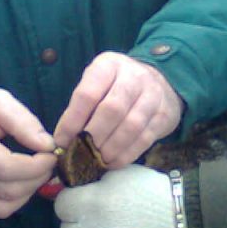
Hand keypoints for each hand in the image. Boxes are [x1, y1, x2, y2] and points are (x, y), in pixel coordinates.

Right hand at [0, 88, 56, 217]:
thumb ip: (24, 122)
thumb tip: (48, 146)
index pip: (7, 169)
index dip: (36, 166)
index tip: (51, 154)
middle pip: (7, 190)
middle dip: (36, 179)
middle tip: (48, 163)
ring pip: (2, 207)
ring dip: (27, 193)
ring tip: (35, 172)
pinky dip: (12, 199)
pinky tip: (17, 180)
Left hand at [53, 53, 183, 166]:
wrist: (161, 81)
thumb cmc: (118, 85)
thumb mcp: (98, 82)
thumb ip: (82, 105)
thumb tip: (64, 140)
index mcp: (109, 65)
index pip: (87, 94)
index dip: (72, 121)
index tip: (62, 141)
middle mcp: (133, 76)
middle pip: (112, 109)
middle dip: (93, 136)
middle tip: (81, 153)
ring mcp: (153, 95)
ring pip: (131, 126)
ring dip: (111, 148)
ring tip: (97, 160)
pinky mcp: (164, 115)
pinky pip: (145, 139)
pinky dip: (126, 155)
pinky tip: (113, 162)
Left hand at [54, 166, 178, 227]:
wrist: (179, 224)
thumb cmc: (151, 193)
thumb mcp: (120, 174)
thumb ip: (92, 181)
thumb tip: (66, 189)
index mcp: (94, 202)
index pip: (62, 204)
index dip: (72, 202)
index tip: (83, 203)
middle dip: (78, 223)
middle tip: (96, 221)